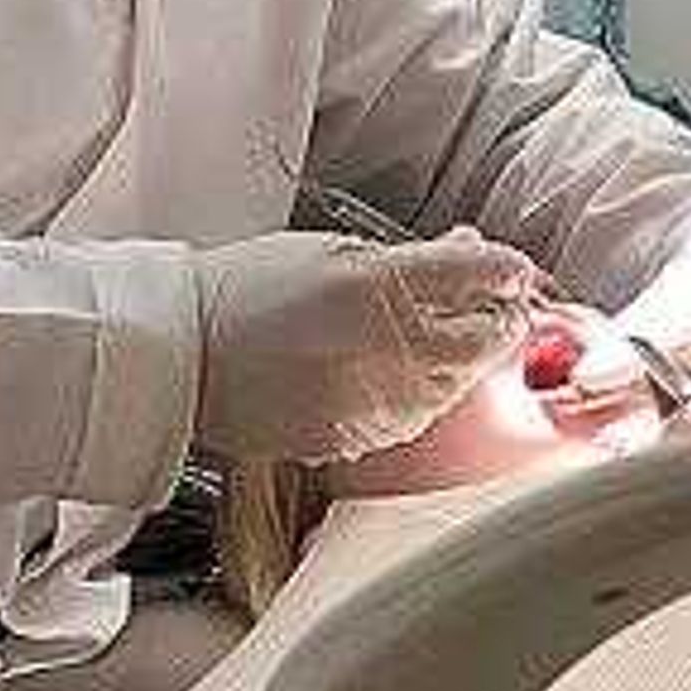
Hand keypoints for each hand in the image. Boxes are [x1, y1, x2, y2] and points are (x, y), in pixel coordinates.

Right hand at [192, 229, 542, 463]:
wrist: (183, 356)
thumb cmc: (247, 293)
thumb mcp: (334, 251)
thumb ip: (414, 257)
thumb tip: (474, 252)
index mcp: (380, 286)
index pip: (481, 276)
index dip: (505, 270)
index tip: (507, 270)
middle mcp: (386, 348)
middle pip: (485, 339)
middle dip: (496, 318)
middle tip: (487, 304)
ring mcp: (375, 402)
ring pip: (458, 384)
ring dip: (463, 360)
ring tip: (433, 337)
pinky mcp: (357, 439)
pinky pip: (417, 417)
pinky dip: (423, 394)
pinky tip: (395, 373)